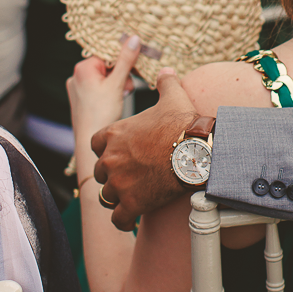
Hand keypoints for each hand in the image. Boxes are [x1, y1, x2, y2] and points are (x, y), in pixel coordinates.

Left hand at [67, 36, 140, 151]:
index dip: (122, 61)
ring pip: (104, 78)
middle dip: (120, 76)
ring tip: (120, 97)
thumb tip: (134, 38)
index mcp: (82, 68)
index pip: (107, 54)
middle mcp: (77, 76)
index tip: (133, 68)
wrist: (90, 141)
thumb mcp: (117, 84)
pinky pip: (98, 88)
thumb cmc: (101, 114)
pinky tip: (113, 102)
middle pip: (107, 66)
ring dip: (117, 85)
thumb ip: (126, 60)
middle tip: (125, 89)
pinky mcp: (81, 99)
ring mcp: (78, 88)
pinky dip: (109, 93)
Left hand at [92, 70, 198, 230]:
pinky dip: (123, 219)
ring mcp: (119, 183)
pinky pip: (117, 218)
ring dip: (116, 196)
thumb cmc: (183, 123)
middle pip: (100, 171)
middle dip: (111, 174)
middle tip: (128, 176)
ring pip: (106, 195)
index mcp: (114, 133)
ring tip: (130, 196)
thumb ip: (165, 83)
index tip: (118, 152)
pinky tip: (131, 218)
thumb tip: (166, 72)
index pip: (95, 144)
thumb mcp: (173, 97)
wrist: (197, 152)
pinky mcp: (131, 203)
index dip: (106, 149)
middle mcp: (111, 158)